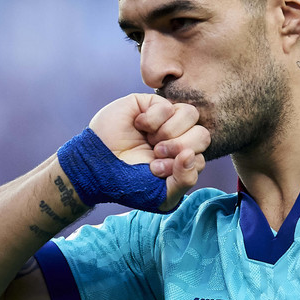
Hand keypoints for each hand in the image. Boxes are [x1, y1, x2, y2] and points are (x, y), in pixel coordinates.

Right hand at [89, 94, 209, 209]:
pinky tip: (138, 126)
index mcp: (182, 161)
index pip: (200, 157)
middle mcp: (178, 139)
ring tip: (150, 140)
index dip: (182, 165)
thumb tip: (191, 154)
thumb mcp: (161, 195)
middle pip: (202, 135)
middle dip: (179, 146)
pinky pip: (168, 106)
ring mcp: (166, 120)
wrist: (96, 166)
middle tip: (156, 154)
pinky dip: (152, 120)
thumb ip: (184, 181)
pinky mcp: (152, 104)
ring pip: (191, 114)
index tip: (155, 171)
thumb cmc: (127, 183)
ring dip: (169, 132)